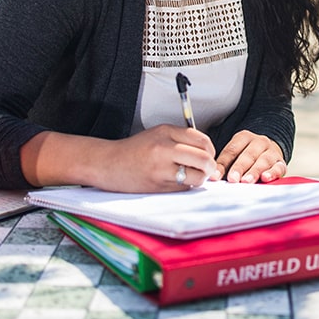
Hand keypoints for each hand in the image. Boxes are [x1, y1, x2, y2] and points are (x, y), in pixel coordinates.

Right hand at [21, 125, 216, 192]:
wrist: (108, 164)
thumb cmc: (134, 150)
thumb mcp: (157, 134)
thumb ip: (180, 139)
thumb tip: (207, 152)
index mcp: (165, 131)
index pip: (201, 139)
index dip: (210, 150)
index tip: (208, 155)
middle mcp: (164, 147)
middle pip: (204, 158)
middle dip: (210, 166)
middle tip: (207, 169)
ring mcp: (161, 167)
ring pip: (197, 175)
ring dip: (200, 179)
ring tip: (193, 177)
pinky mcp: (157, 185)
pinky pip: (183, 187)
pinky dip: (186, 186)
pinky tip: (177, 183)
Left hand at [212, 130, 286, 183]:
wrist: (269, 151)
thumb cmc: (247, 157)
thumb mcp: (235, 155)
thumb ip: (225, 165)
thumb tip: (213, 179)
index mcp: (244, 137)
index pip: (231, 150)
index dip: (222, 164)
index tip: (215, 176)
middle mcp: (259, 142)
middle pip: (248, 155)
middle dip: (239, 167)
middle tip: (232, 179)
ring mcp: (271, 151)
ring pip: (263, 160)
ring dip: (254, 171)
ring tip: (246, 181)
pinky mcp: (281, 162)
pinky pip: (278, 167)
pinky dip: (272, 173)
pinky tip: (266, 178)